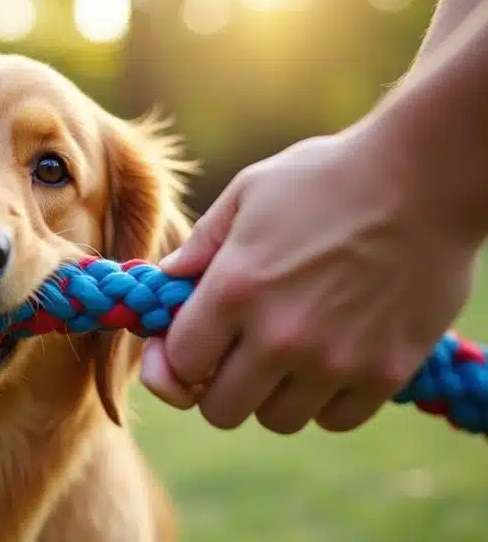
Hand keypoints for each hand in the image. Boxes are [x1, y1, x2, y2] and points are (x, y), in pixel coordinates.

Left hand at [139, 126, 480, 434]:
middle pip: (220, 410)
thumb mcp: (248, 192)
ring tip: (286, 355)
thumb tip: (168, 279)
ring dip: (272, 395)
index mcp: (234, 289)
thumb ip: (202, 243)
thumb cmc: (329, 175)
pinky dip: (325, 401)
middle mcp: (279, 335)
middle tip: (234, 358)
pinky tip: (329, 362)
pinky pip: (335, 419)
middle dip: (216, 386)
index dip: (173, 360)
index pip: (179, 364)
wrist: (427, 177)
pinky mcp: (384, 373)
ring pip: (277, 420)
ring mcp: (334, 360)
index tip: (186, 347)